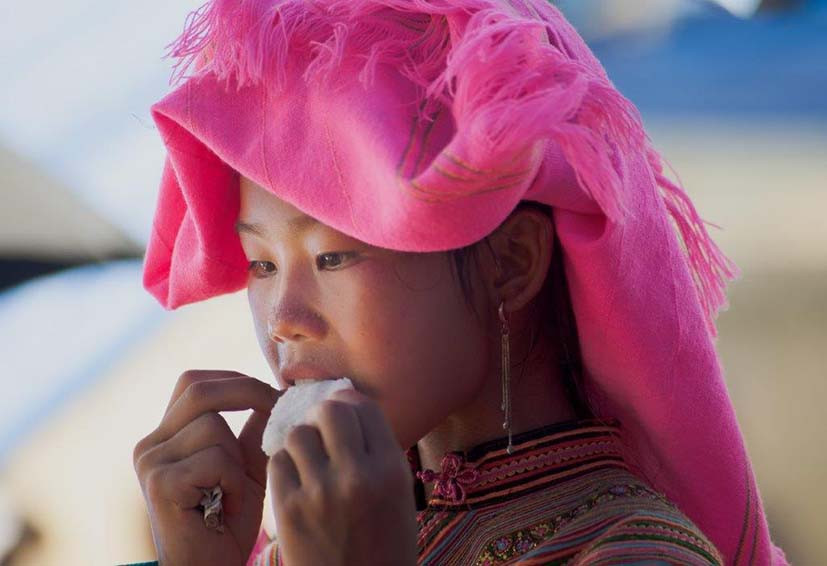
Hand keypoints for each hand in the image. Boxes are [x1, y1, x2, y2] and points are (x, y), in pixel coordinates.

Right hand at [133, 370, 280, 565]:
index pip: (194, 382)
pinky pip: (215, 460)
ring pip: (213, 426)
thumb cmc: (228, 521)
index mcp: (166, 435)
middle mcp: (150, 444)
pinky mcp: (160, 484)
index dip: (234, 380)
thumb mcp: (246, 466)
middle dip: (247, 393)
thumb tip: (277, 390)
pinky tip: (228, 507)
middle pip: (199, 391)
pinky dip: (234, 482)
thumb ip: (254, 428)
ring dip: (239, 459)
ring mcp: (151, 463)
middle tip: (278, 408)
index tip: (270, 393)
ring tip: (235, 492)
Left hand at [268, 388, 417, 565]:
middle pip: (330, 411)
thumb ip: (378, 448)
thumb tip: (345, 401)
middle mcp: (356, 476)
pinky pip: (278, 462)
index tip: (346, 417)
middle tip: (325, 435)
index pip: (364, 408)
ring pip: (299, 433)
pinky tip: (297, 481)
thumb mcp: (399, 492)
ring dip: (303, 442)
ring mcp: (319, 492)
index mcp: (390, 470)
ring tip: (311, 461)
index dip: (352, 406)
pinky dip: (286, 466)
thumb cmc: (384, 542)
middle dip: (325, 418)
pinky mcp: (288, 510)